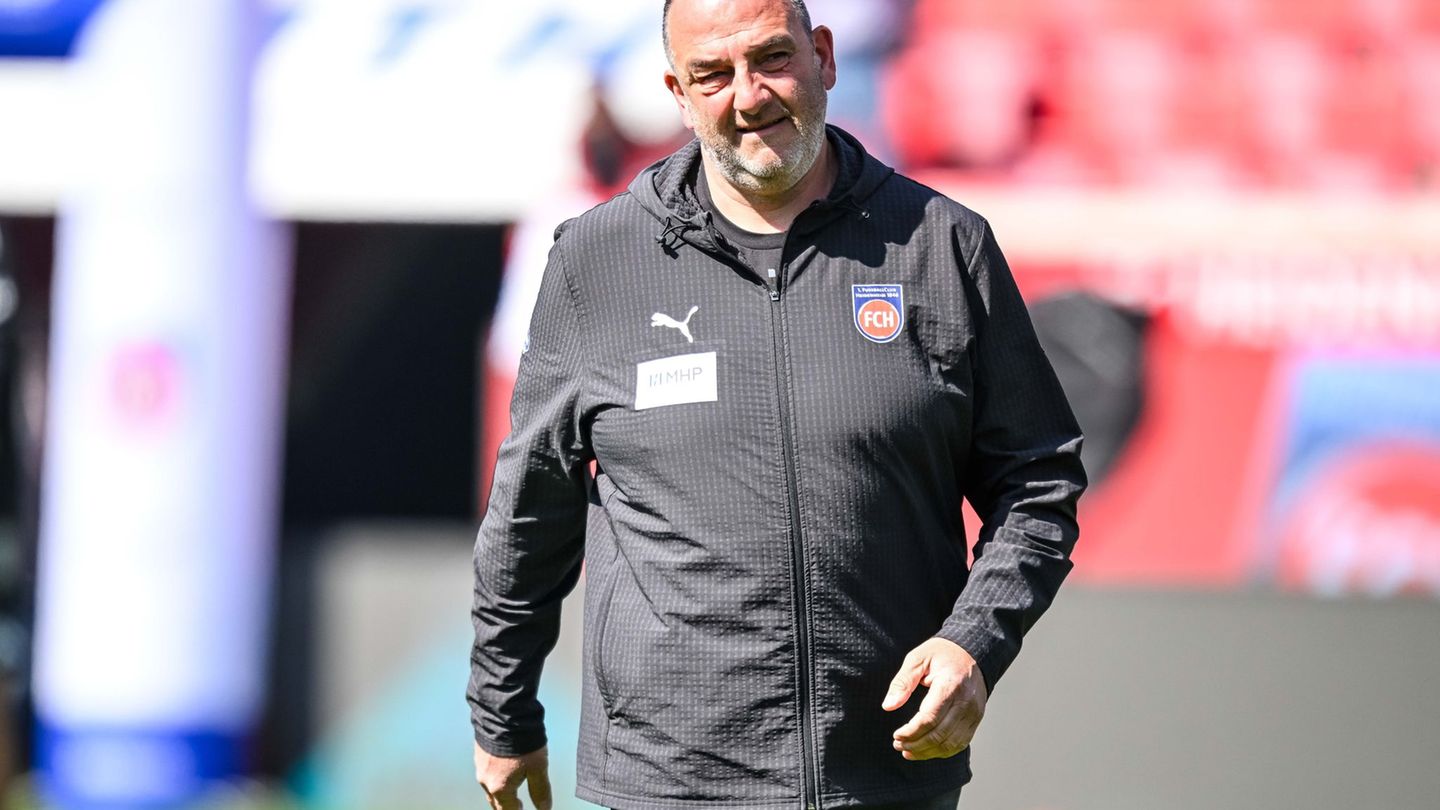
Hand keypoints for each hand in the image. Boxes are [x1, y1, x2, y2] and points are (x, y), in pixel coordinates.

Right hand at [473, 741, 552, 809]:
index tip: (523, 809)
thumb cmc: (522, 741)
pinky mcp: (479, 752)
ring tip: (512, 787)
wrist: (504, 714)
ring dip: (501, 789)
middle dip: (507, 805)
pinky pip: (487, 770)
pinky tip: (503, 768)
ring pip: (490, 785)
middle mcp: (486, 779)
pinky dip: (496, 774)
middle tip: (518, 806)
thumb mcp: (538, 768)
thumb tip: (544, 808)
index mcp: (499, 788)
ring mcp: (480, 765)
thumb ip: (540, 790)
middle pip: (496, 801)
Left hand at [882, 637, 987, 760]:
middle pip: (940, 735)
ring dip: (928, 752)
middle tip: (898, 745)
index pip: (929, 718)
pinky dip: (942, 752)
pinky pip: (961, 743)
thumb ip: (902, 682)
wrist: (971, 653)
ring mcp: (973, 713)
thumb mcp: (917, 658)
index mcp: (950, 685)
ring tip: (908, 751)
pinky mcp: (976, 719)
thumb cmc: (941, 654)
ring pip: (951, 744)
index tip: (896, 735)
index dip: (911, 731)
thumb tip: (888, 706)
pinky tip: (927, 751)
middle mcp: (965, 702)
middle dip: (916, 744)